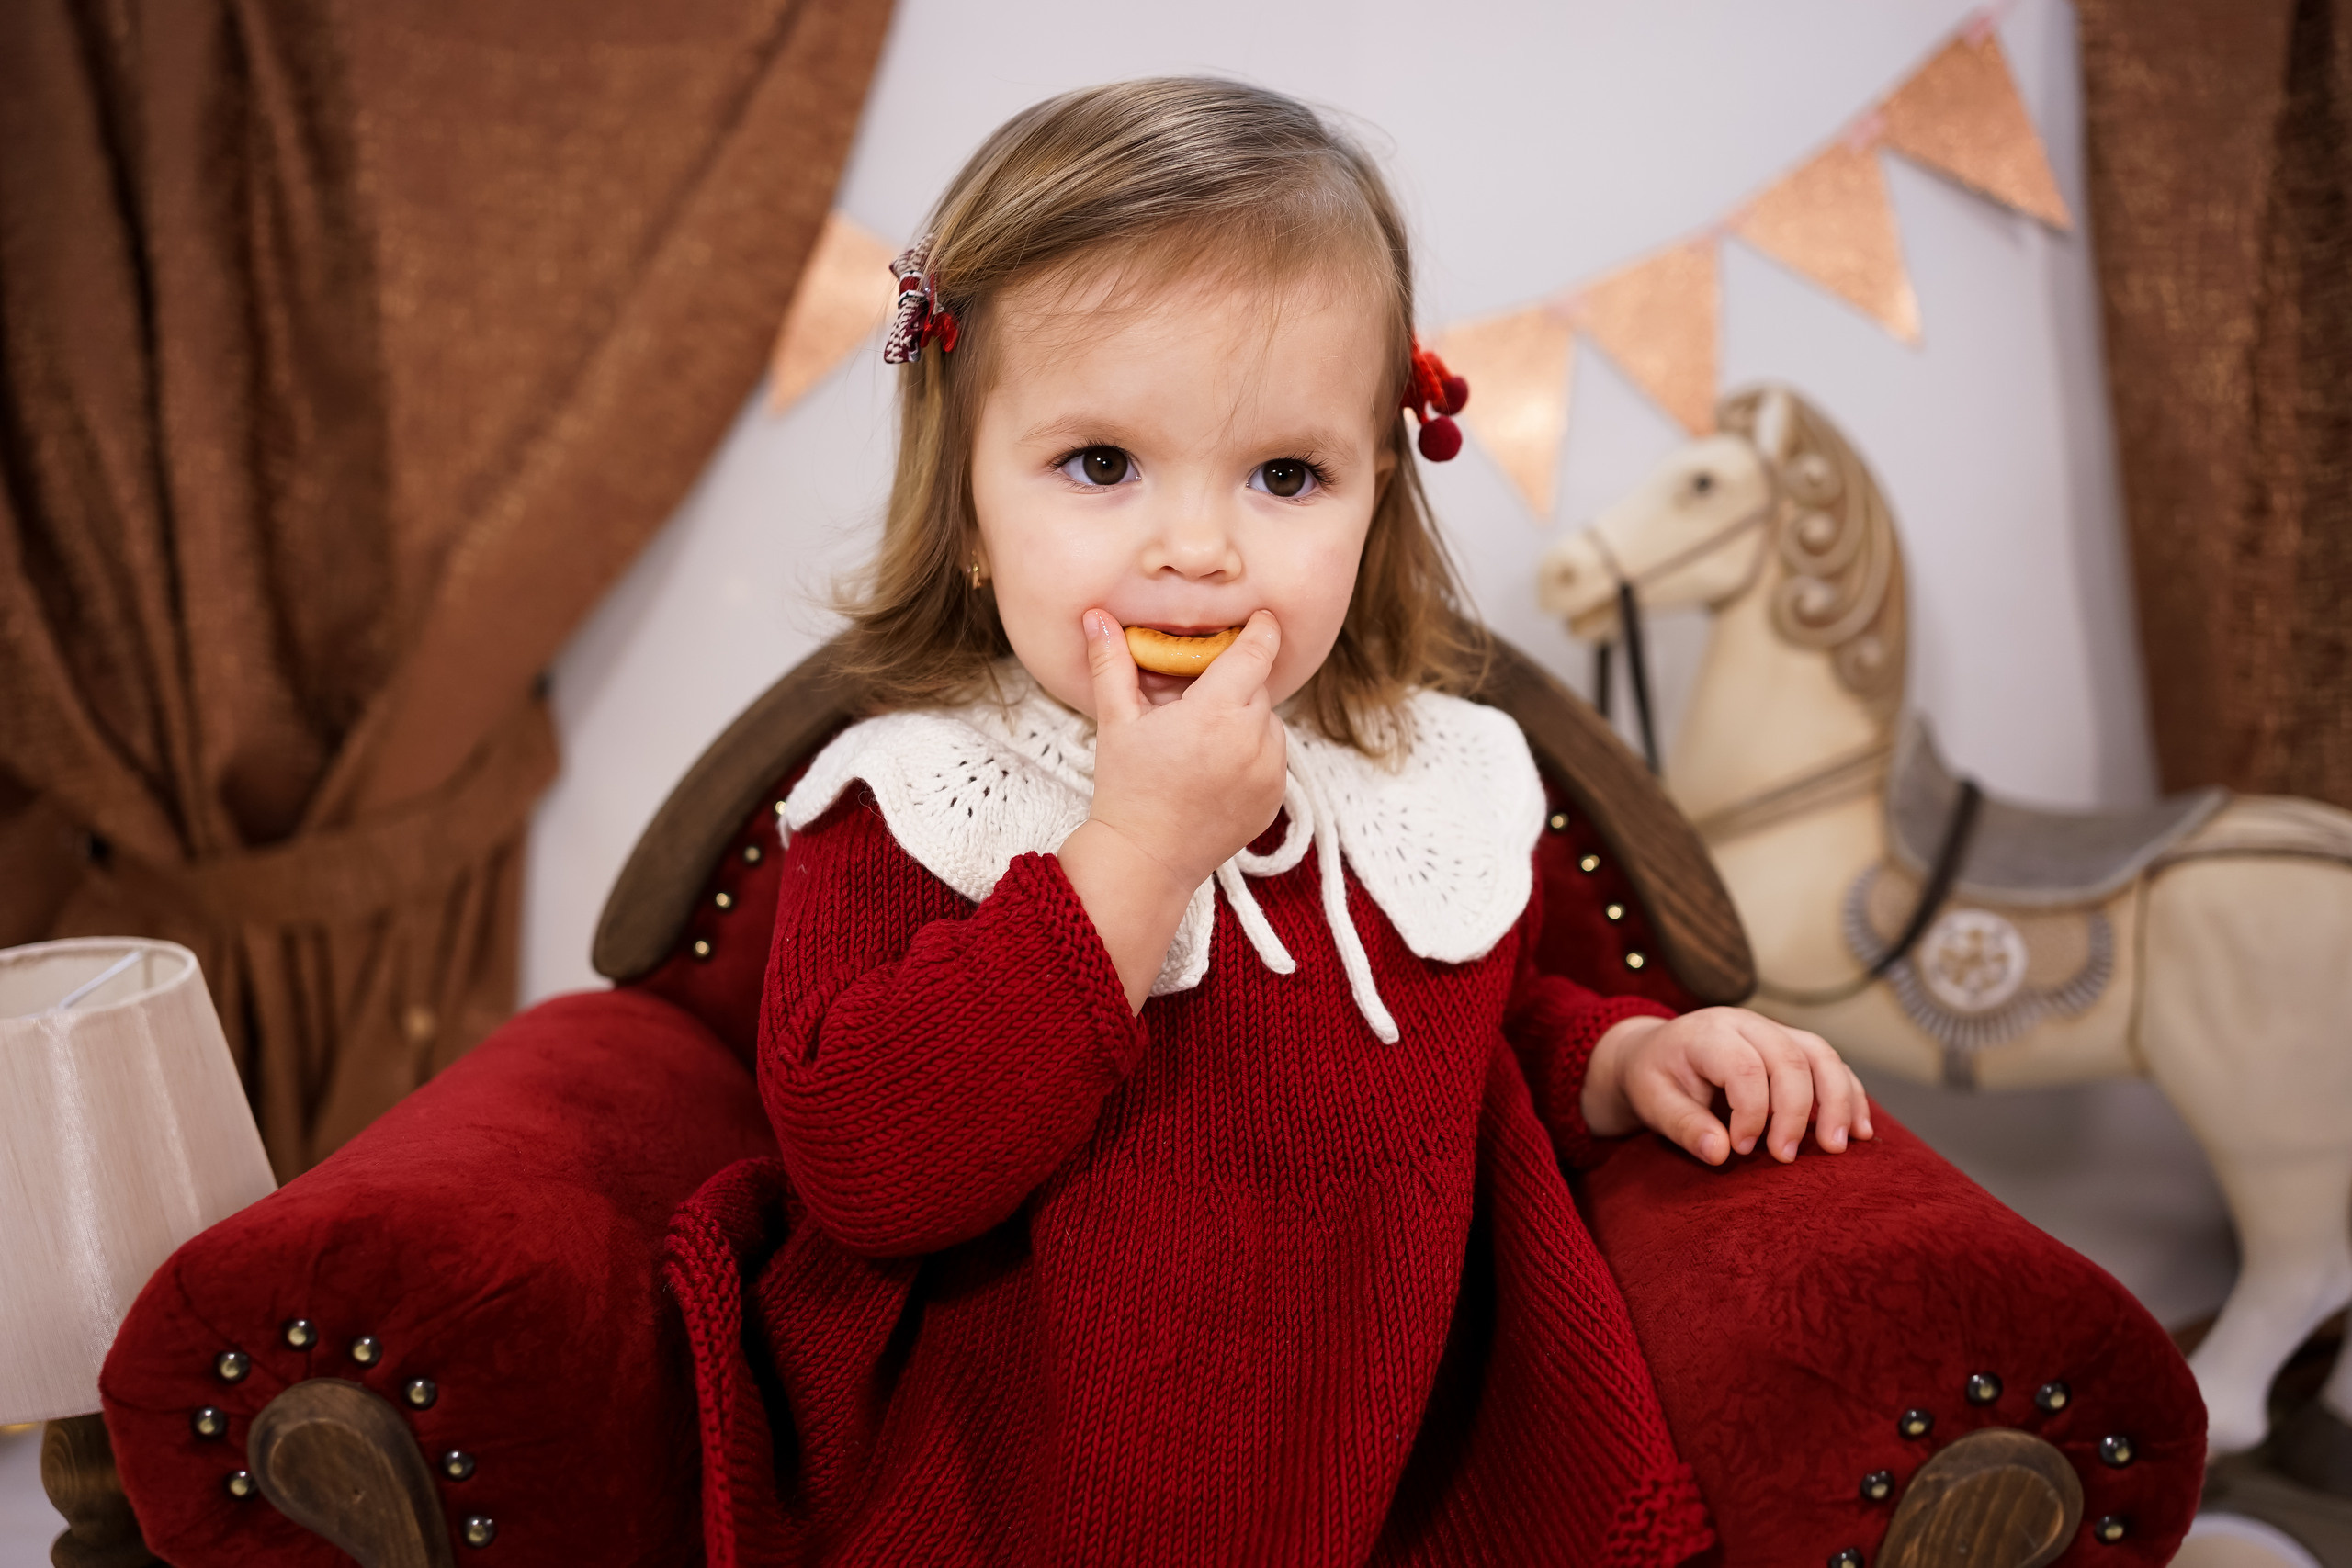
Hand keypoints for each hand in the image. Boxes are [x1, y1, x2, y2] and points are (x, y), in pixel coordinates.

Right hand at [1055, 609, 1286, 1010]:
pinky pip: (1273, 758)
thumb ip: (1112, 664)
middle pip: (1258, 687)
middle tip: (1199, 695)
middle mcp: (1253, 740)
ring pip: (1268, 723)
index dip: (1262, 629)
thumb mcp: (1116, 722)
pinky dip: (1252, 753)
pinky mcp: (1275, 799)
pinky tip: (1215, 767)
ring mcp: (1269, 773)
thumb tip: (1096, 617)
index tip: (1261, 617)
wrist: (1146, 859)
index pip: (1256, 653)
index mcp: (1217, 713)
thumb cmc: (1127, 789)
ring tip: (1203, 739)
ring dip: (1245, 719)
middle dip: (1234, 683)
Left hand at [1579, 1007, 1872, 1164]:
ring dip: (1838, 1102)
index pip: (1744, 1066)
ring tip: (1837, 1147)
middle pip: (1790, 1058)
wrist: (1655, 1054)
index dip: (1751, 1112)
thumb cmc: (1654, 1079)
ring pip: (1821, 1055)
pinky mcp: (1792, 1046)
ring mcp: (1774, 1030)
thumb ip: (1683, 1126)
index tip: (1741, 1150)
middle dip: (1796, 1112)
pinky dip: (1851, 1095)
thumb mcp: (1652, 1102)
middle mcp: (1746, 1023)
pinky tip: (1860, 1130)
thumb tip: (1720, 1154)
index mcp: (1707, 1033)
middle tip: (1784, 1157)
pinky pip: (1832, 1064)